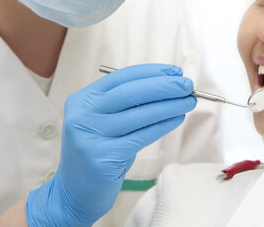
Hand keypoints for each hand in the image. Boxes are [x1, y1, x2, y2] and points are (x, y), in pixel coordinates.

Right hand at [25, 64, 195, 225]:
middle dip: (164, 86)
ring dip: (169, 106)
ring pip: (139, 114)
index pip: (121, 77)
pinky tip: (177, 119)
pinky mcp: (103, 157)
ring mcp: (91, 137)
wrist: (75, 193)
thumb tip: (169, 85)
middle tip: (188, 84)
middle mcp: (82, 115)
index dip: (151, 72)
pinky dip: (163, 125)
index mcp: (82, 100)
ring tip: (189, 101)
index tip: (175, 72)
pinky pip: (142, 136)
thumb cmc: (100, 152)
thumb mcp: (105, 122)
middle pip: (131, 92)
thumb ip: (127, 104)